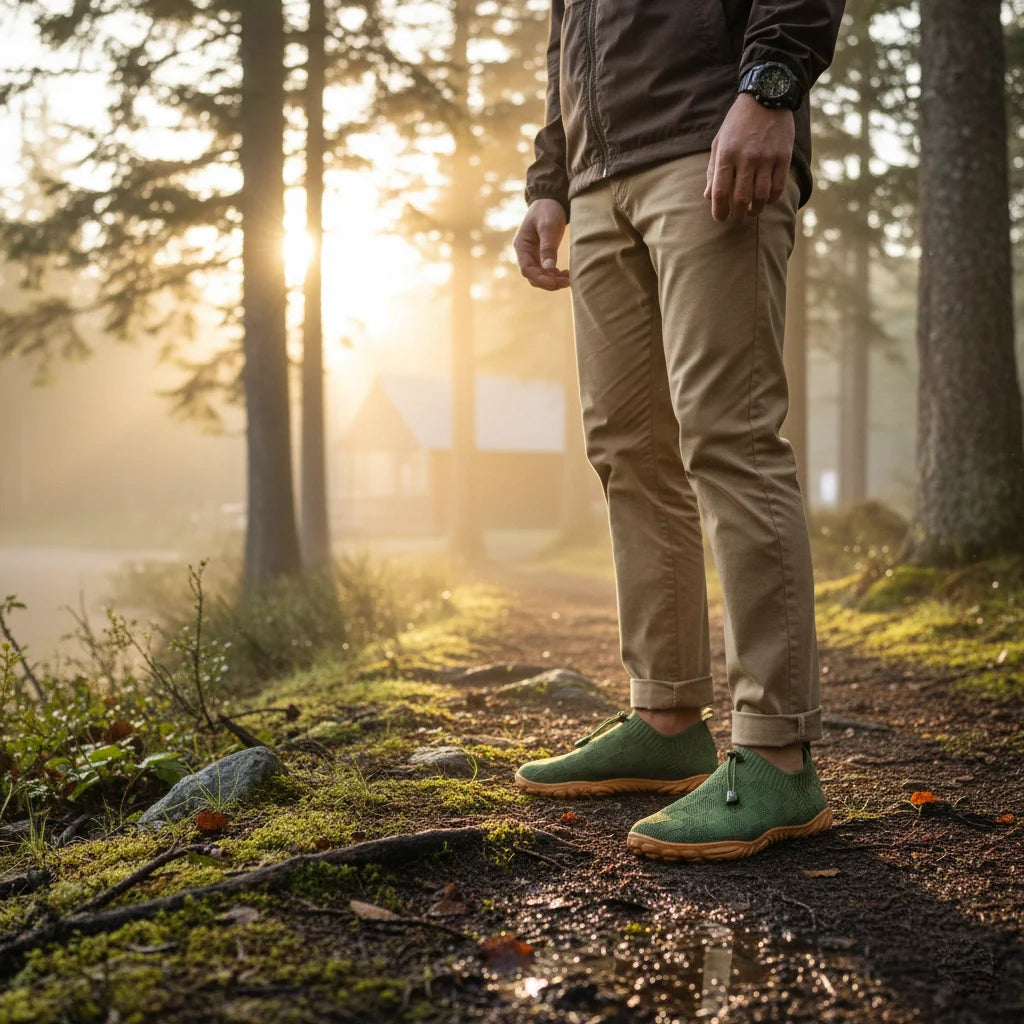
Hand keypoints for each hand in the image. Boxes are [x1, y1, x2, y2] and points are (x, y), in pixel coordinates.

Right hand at [513, 199, 570, 290]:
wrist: (549, 200)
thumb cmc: (547, 210)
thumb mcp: (548, 226)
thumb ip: (548, 247)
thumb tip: (549, 269)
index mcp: (521, 246)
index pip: (527, 270)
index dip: (541, 279)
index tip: (556, 283)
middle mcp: (524, 253)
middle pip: (533, 276)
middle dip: (549, 282)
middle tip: (567, 282)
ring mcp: (532, 255)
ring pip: (540, 276)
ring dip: (553, 280)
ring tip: (569, 279)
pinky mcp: (541, 255)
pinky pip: (546, 271)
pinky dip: (555, 275)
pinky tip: (566, 274)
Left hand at [705, 94, 793, 222]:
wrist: (766, 96)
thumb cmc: (737, 123)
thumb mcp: (719, 142)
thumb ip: (712, 170)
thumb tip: (708, 197)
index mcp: (726, 154)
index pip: (720, 192)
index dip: (719, 211)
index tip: (720, 218)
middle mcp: (746, 158)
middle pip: (741, 199)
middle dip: (737, 215)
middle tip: (736, 219)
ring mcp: (766, 157)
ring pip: (761, 196)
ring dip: (755, 210)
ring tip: (751, 212)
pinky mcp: (783, 156)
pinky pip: (778, 187)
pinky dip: (772, 199)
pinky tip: (766, 200)